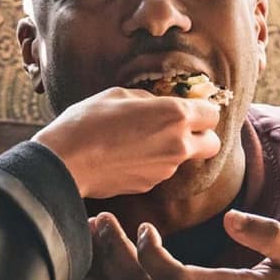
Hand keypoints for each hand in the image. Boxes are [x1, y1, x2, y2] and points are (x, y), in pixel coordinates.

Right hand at [33, 87, 219, 199]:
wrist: (66, 161)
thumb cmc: (88, 121)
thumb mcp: (119, 94)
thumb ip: (149, 99)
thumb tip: (158, 104)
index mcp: (175, 114)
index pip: (213, 113)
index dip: (202, 109)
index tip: (189, 106)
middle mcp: (178, 144)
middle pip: (214, 144)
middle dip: (202, 135)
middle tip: (180, 128)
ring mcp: (166, 169)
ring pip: (186, 158)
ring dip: (173, 149)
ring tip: (140, 139)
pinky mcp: (150, 185)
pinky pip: (162, 170)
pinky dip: (153, 162)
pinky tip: (128, 154)